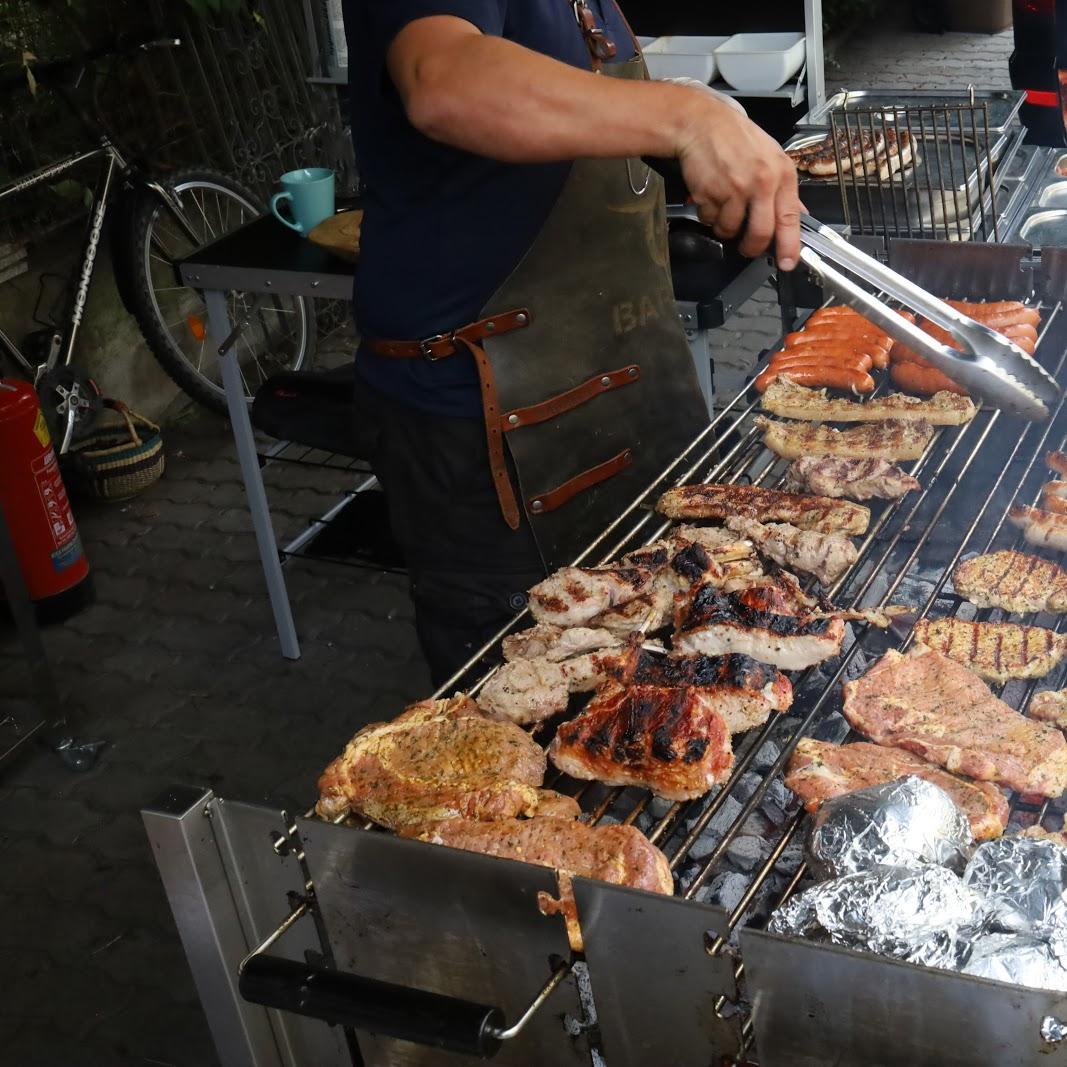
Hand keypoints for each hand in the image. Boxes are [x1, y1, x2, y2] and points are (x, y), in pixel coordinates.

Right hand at [674, 91, 801, 270]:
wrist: (701, 123)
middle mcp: (761, 182)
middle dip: (751, 247)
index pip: (790, 217)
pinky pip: (710, 220)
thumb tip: (798, 214)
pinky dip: (708, 215)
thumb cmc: (735, 138)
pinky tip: (710, 195)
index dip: (789, 245)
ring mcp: (735, 188)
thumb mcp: (770, 156)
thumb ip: (783, 187)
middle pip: (760, 233)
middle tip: (746, 247)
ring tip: (722, 207)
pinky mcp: (712, 193)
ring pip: (730, 230)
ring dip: (724, 227)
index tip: (787, 263)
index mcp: (781, 173)